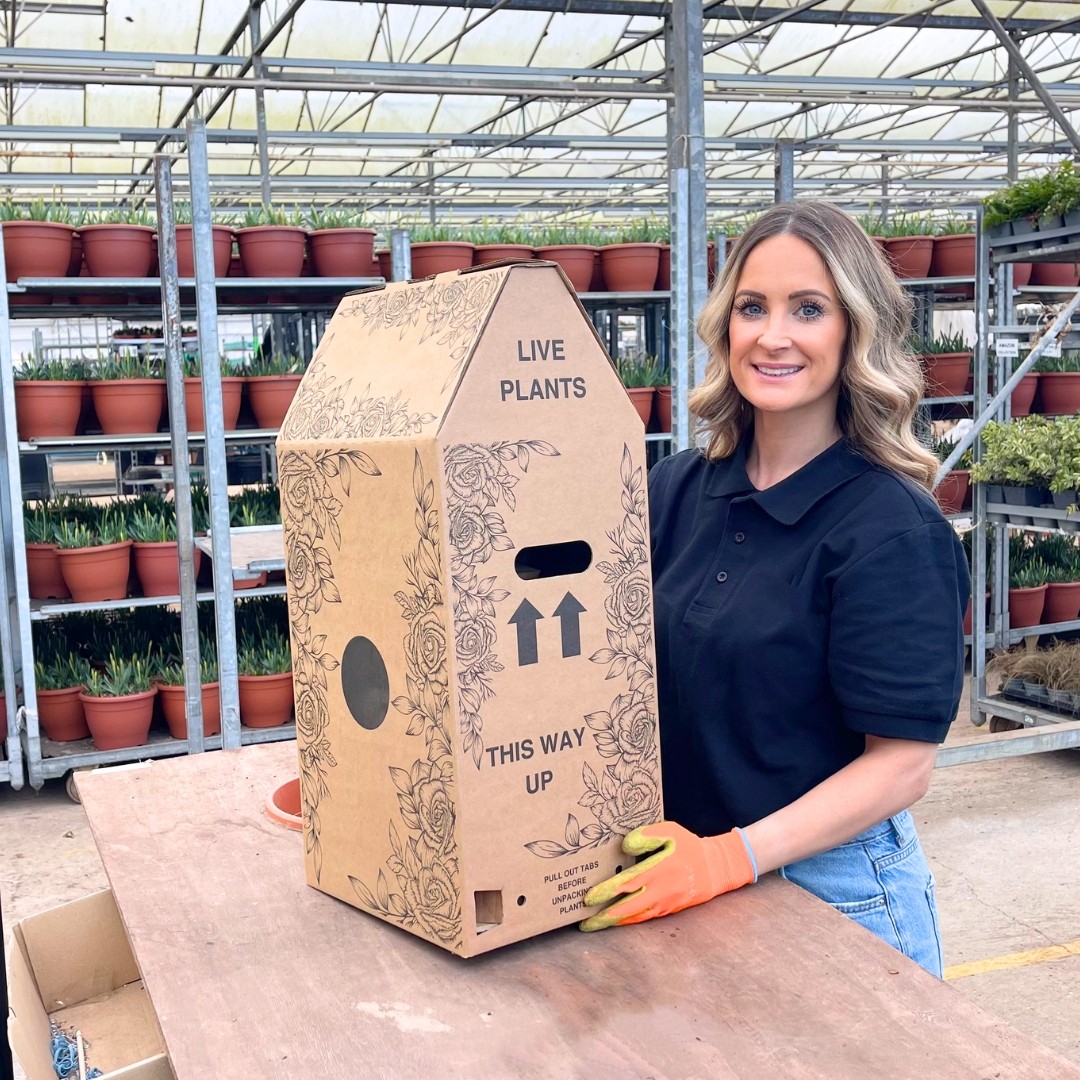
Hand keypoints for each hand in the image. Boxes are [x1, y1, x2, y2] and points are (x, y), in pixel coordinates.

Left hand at [579, 820, 756, 931]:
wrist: (714, 869)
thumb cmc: (689, 847)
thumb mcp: (670, 832)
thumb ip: (646, 836)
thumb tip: (624, 847)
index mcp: (658, 871)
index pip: (626, 884)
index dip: (606, 892)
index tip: (587, 898)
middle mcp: (659, 892)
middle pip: (626, 910)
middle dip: (603, 918)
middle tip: (583, 924)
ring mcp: (664, 904)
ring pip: (634, 918)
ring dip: (613, 923)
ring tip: (593, 925)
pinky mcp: (667, 911)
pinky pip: (644, 918)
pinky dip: (628, 922)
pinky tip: (616, 921)